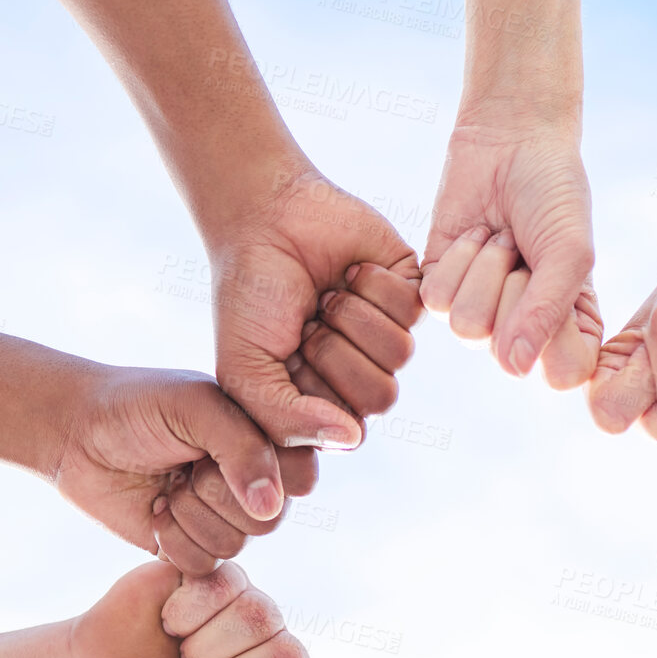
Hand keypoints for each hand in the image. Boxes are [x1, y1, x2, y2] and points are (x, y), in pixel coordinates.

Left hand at [54, 364, 317, 574]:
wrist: (75, 434)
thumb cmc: (137, 407)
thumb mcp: (195, 406)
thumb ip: (243, 447)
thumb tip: (271, 507)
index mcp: (268, 441)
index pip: (300, 478)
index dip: (261, 470)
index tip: (218, 442)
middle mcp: (254, 483)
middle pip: (269, 520)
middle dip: (216, 494)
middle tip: (186, 466)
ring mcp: (225, 518)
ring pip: (236, 544)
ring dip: (190, 515)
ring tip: (168, 485)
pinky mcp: (193, 546)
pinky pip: (204, 565)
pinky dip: (173, 540)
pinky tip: (156, 511)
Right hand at [208, 160, 422, 448]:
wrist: (263, 219)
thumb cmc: (250, 298)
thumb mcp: (245, 371)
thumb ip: (284, 420)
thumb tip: (352, 438)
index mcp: (327, 402)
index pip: (348, 430)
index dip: (314, 392)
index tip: (284, 357)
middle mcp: (364, 374)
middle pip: (382, 398)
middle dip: (334, 354)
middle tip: (307, 324)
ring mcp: (389, 334)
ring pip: (400, 354)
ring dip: (351, 317)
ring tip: (325, 295)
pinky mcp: (411, 294)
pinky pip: (411, 310)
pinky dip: (371, 285)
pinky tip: (349, 270)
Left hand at [420, 120, 600, 387]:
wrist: (511, 140)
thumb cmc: (554, 195)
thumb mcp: (570, 252)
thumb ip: (548, 313)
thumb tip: (514, 368)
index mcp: (567, 334)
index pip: (560, 375)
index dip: (559, 334)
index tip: (568, 289)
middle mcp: (520, 335)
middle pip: (505, 352)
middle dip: (518, 287)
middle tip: (527, 251)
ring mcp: (478, 316)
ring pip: (468, 327)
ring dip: (487, 269)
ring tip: (501, 241)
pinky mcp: (439, 291)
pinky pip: (437, 300)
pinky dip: (459, 257)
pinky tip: (475, 236)